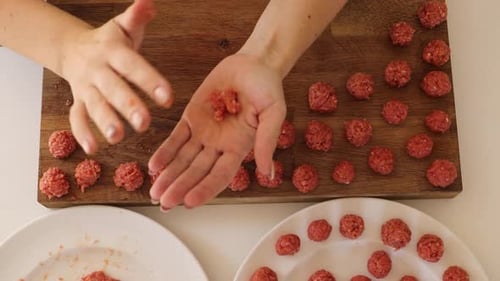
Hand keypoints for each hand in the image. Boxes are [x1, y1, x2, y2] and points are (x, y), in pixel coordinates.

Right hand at [62, 0, 172, 153]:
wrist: (72, 48)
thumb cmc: (108, 41)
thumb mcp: (123, 26)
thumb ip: (137, 17)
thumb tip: (150, 3)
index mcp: (113, 51)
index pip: (132, 66)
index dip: (149, 80)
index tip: (167, 97)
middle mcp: (98, 70)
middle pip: (113, 88)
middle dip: (128, 105)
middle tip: (144, 122)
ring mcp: (86, 87)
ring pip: (94, 105)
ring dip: (104, 121)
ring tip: (118, 137)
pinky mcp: (77, 100)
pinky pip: (76, 118)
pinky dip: (83, 133)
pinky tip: (94, 149)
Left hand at [148, 53, 285, 209]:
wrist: (252, 64)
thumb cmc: (267, 87)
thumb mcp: (274, 113)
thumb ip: (267, 141)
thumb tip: (267, 173)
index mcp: (239, 147)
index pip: (220, 175)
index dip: (205, 189)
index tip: (189, 202)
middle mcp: (219, 145)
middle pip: (197, 172)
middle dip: (180, 188)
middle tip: (165, 204)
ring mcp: (204, 133)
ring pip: (183, 159)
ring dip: (169, 176)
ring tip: (155, 193)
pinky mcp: (192, 117)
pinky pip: (175, 138)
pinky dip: (165, 152)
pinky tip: (154, 166)